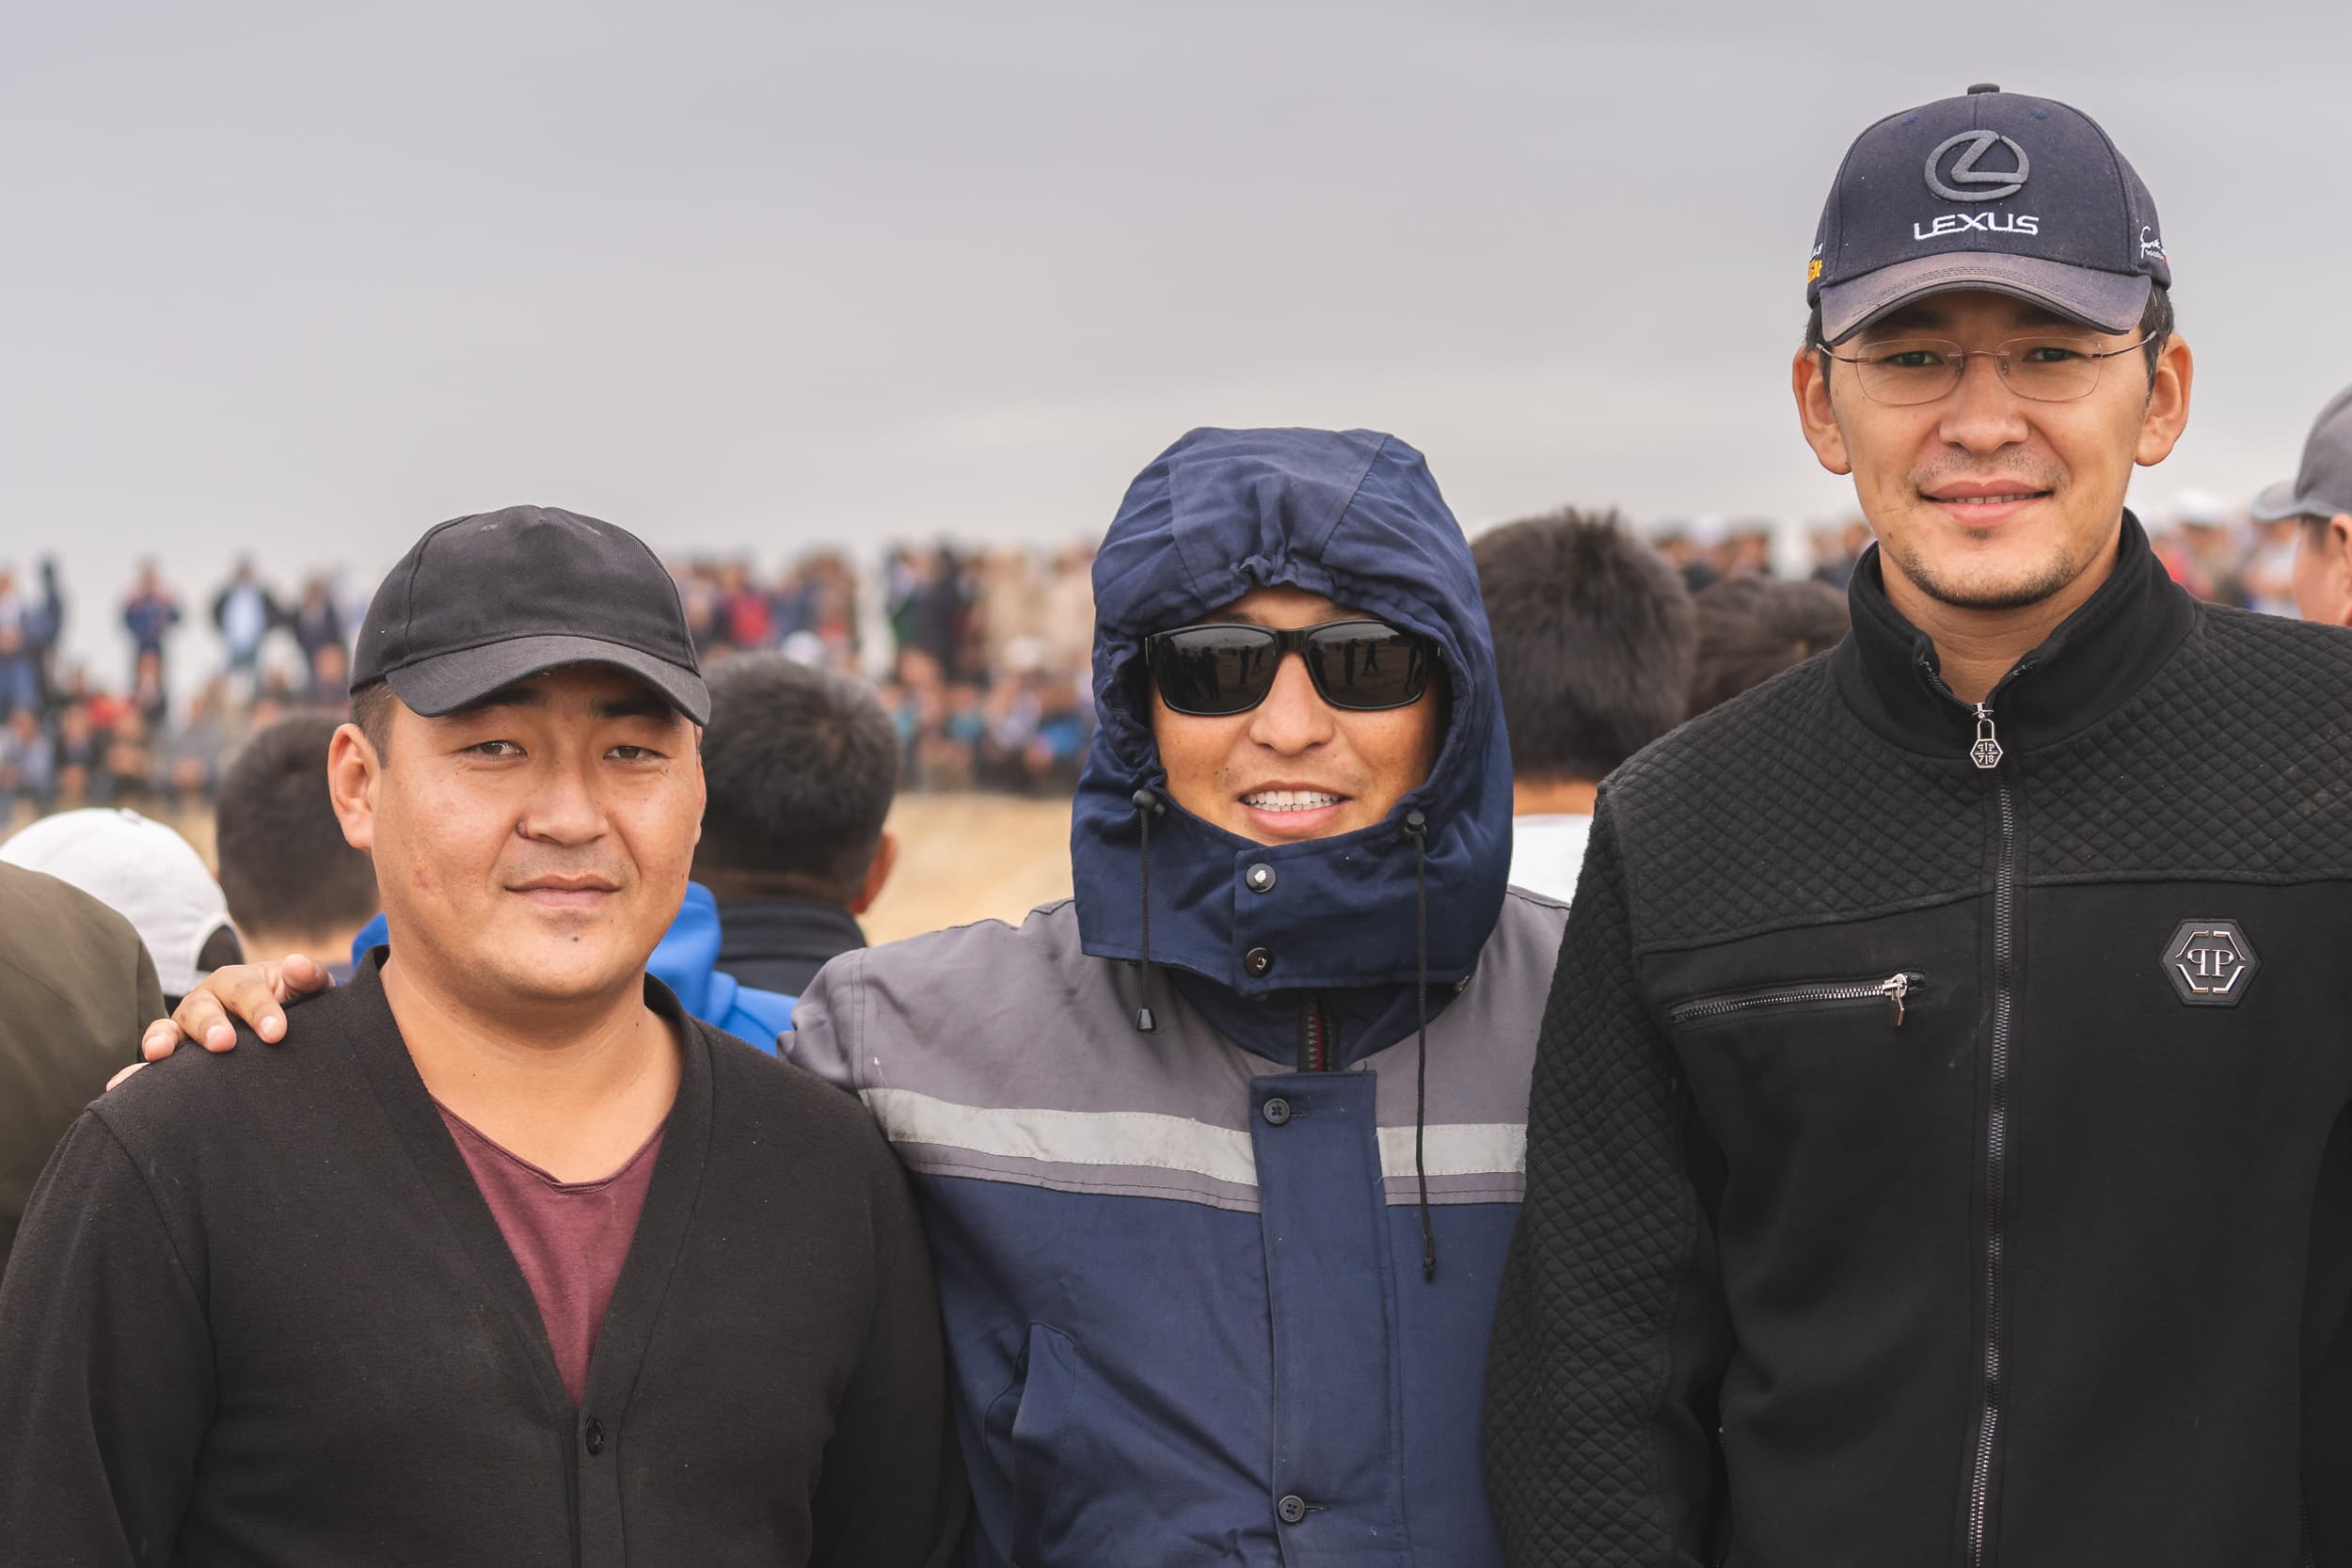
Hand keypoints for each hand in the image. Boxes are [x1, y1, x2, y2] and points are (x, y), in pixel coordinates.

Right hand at [115, 955, 337, 1089]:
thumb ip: (307, 978)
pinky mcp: (176, 1058)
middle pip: (201, 1008)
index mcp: (238, 982)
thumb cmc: (295, 1008)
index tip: (276, 1033)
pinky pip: (151, 1065)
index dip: (261, 1010)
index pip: (246, 991)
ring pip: (168, 1031)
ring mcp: (186, 1030)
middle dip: (210, 1025)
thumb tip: (296, 964)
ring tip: (157, 1055)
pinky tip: (118, 1087)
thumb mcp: (306, 991)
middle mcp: (206, 1003)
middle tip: (223, 1044)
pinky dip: (134, 1074)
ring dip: (162, 1041)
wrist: (283, 1035)